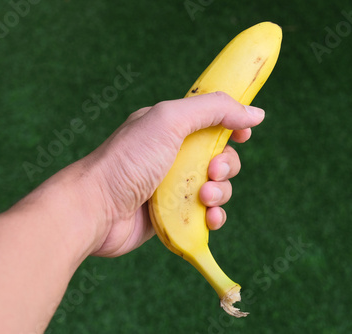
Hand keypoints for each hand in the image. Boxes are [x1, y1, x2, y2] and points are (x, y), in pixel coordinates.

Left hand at [79, 92, 264, 256]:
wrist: (95, 210)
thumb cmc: (129, 160)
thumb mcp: (170, 120)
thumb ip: (214, 110)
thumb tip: (256, 112)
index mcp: (169, 127)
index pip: (211, 122)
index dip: (232, 127)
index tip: (243, 135)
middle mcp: (172, 155)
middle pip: (219, 157)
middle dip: (226, 165)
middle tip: (212, 172)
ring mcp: (172, 186)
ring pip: (216, 187)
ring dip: (220, 192)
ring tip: (203, 198)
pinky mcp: (173, 215)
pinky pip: (206, 214)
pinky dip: (214, 216)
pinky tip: (209, 218)